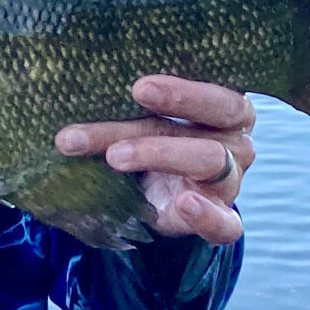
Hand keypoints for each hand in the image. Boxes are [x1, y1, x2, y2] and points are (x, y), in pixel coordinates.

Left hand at [55, 74, 255, 245]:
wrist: (151, 198)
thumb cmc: (146, 143)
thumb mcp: (136, 123)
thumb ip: (122, 110)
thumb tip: (74, 98)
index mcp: (225, 111)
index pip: (218, 93)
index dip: (185, 89)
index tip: (140, 86)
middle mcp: (235, 142)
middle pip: (217, 115)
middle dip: (178, 101)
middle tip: (136, 93)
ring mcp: (229, 181)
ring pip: (209, 160)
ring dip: (160, 153)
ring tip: (115, 156)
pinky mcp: (219, 219)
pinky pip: (225, 223)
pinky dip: (206, 215)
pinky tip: (184, 204)